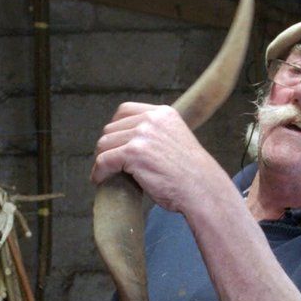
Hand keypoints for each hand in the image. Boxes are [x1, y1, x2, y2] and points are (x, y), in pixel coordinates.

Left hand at [91, 102, 228, 213]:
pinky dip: (98, 172)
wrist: (202, 189)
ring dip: (101, 160)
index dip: (115, 128)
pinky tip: (100, 180)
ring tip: (104, 173)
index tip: (113, 143)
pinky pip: (104, 161)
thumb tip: (128, 140)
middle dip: (107, 147)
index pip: (124, 111)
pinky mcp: (133, 153)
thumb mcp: (175, 140)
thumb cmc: (190, 174)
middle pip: (111, 128)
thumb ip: (155, 134)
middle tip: (107, 163)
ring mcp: (142, 135)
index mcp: (163, 113)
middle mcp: (152, 119)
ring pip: (104, 144)